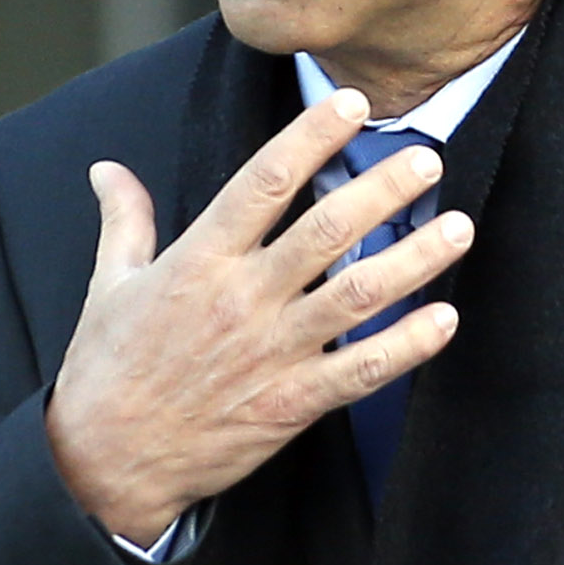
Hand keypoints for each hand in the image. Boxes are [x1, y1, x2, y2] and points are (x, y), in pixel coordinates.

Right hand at [45, 93, 472, 543]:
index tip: (350, 104)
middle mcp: (242, 299)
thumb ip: (124, 222)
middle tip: (427, 159)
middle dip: (383, 189)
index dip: (311, 136)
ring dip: (414, 259)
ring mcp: (272, 352)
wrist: (106, 460)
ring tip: (457, 228)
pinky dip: (407, 346)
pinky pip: (361, 370)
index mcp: (197, 261)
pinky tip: (444, 319)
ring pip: (358, 295)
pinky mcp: (290, 403)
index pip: (263, 182)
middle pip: (327, 230)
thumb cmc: (107, 370)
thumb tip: (107, 171)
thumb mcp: (109, 286)